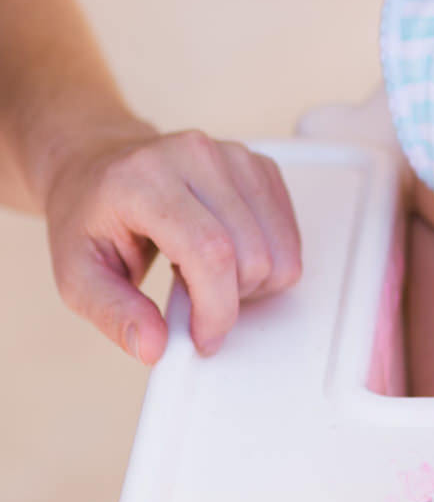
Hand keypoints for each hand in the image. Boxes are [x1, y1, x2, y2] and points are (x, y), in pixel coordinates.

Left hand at [43, 127, 301, 363]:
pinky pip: (288, 228)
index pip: (210, 251)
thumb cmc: (87, 216)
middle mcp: (195, 157)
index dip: (217, 308)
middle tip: (193, 301)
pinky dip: (266, 257)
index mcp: (144, 180)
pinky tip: (226, 253)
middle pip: (253, 252)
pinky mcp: (256, 162)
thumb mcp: (76, 275)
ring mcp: (231, 155)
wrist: (97, 167)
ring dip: (251, 280)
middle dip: (231, 299)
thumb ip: (113, 314)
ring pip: (279, 244)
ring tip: (204, 273)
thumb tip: (153, 346)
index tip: (203, 338)